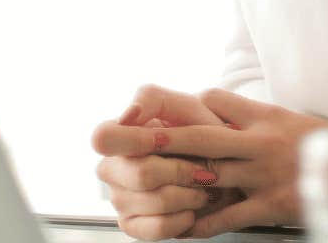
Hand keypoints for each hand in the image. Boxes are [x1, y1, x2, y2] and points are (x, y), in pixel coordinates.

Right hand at [91, 85, 244, 239]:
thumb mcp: (186, 106)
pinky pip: (157, 227)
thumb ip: (153, 100)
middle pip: (139, 174)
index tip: (165, 141)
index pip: (102, 138)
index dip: (134, 141)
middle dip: (181, 171)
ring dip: (190, 195)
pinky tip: (192, 208)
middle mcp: (111, 167)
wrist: (225, 169)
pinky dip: (183, 218)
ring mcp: (119, 198)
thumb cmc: (203, 132)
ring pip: (154, 202)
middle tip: (203, 169)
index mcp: (117, 134)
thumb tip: (127, 115)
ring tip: (203, 188)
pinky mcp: (131, 224)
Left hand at [128, 88, 327, 237]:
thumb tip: (214, 103)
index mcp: (262, 118)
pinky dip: (203, 223)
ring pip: (208, 175)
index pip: (215, 101)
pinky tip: (181, 227)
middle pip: (199, 136)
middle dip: (159, 138)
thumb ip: (251, 115)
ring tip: (139, 183)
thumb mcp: (287, 119)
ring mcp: (263, 175)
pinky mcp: (270, 205)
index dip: (184, 106)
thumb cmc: (323, 147)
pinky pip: (229, 215)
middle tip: (122, 137)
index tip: (150, 111)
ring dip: (172, 181)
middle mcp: (258, 143)